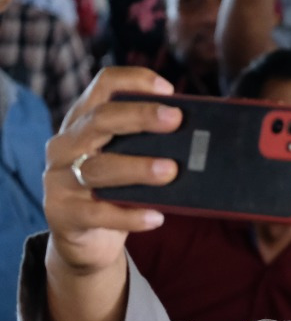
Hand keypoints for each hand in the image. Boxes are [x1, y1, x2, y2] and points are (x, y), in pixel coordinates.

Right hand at [44, 68, 180, 273]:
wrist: (84, 239)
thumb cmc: (116, 190)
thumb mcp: (128, 159)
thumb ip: (151, 144)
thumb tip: (199, 137)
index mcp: (84, 121)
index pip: (103, 86)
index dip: (134, 81)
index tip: (168, 89)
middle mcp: (67, 144)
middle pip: (100, 120)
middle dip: (140, 116)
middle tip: (176, 119)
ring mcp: (60, 179)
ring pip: (100, 168)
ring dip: (138, 167)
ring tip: (170, 170)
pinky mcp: (63, 213)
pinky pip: (99, 213)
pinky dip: (130, 215)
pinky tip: (156, 217)